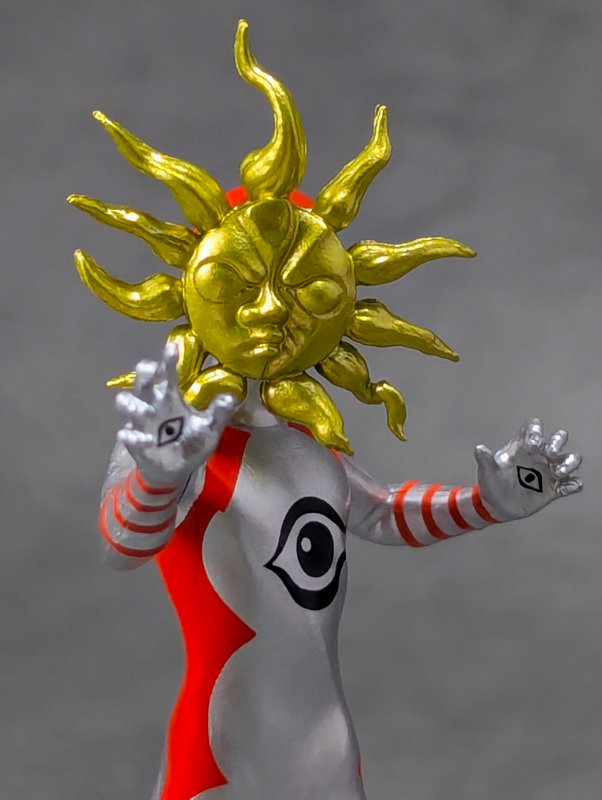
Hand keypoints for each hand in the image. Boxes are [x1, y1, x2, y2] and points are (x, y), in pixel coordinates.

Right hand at [115, 342, 236, 485]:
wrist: (177, 469)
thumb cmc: (191, 441)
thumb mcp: (208, 427)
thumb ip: (218, 413)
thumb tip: (231, 397)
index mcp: (171, 398)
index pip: (168, 375)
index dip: (168, 361)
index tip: (172, 347)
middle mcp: (153, 405)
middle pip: (144, 384)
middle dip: (144, 375)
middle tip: (148, 368)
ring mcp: (142, 422)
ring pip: (127, 404)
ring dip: (131, 404)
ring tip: (144, 410)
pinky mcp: (135, 441)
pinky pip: (127, 434)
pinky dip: (133, 436)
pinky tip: (146, 440)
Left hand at [474, 418, 581, 520]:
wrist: (497, 506)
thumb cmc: (492, 483)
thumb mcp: (488, 472)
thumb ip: (485, 460)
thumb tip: (479, 448)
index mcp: (523, 446)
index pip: (534, 428)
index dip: (536, 430)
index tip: (531, 442)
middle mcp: (540, 455)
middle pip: (558, 439)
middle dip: (557, 442)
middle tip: (549, 452)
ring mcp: (549, 471)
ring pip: (570, 458)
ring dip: (570, 462)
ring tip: (560, 472)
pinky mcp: (555, 488)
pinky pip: (572, 483)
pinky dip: (574, 485)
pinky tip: (566, 488)